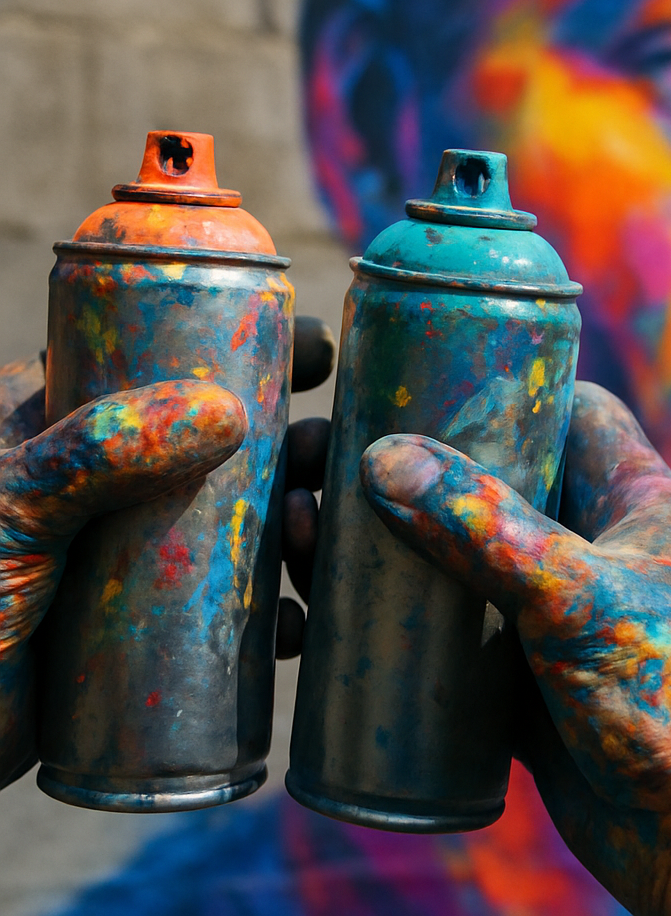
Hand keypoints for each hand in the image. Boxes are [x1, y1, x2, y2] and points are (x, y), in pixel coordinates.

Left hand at [0, 314, 336, 782]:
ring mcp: (141, 556)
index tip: (317, 352)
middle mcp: (122, 484)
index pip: (178, 365)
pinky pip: (239, 612)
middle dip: (299, 450)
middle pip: (236, 450)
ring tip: (311, 543)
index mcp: (78, 424)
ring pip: (249, 529)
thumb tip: (228, 413)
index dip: (254, 353)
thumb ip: (100, 449)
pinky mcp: (155, 627)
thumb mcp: (12, 504)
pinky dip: (279, 616)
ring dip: (301, 530)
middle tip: (329, 456)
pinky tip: (295, 626)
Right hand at [359, 382, 670, 915]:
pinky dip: (395, 616)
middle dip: (412, 464)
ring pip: (457, 556)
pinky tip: (332, 606)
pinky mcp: (523, 676)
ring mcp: (554, 614)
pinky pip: (448, 628)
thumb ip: (489, 529)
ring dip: (387, 541)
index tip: (424, 369)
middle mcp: (593, 548)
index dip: (506, 381)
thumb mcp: (582, 599)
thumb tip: (387, 460)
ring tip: (305, 528)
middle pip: (492, 480)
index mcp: (634, 502)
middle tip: (323, 453)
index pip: (573, 409)